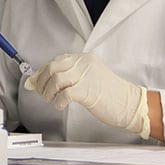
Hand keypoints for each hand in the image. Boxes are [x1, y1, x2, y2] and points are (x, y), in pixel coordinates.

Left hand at [24, 53, 149, 137]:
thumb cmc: (110, 94)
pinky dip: (58, 101)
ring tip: (51, 100)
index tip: (35, 82)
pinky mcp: (88, 90)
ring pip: (56, 79)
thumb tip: (39, 82)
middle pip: (52, 67)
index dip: (42, 72)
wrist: (130, 104)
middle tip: (43, 93)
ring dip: (48, 92)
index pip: (56, 61)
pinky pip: (64, 94)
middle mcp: (84, 63)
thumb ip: (66, 80)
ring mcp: (86, 76)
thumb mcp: (88, 80)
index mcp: (84, 59)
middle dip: (41, 81)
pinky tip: (60, 105)